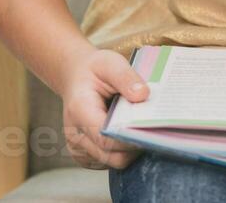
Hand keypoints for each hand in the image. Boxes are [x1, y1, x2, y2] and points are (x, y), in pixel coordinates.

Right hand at [57, 47, 149, 169]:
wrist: (74, 76)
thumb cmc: (94, 69)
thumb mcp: (110, 63)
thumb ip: (126, 78)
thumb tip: (143, 95)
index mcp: (79, 110)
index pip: (106, 139)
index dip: (130, 140)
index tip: (151, 130)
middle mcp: (75, 134)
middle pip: (112, 156)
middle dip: (134, 146)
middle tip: (150, 129)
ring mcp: (78, 147)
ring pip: (113, 162)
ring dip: (129, 150)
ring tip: (136, 127)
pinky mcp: (84, 155)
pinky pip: (109, 162)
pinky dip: (121, 151)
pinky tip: (125, 132)